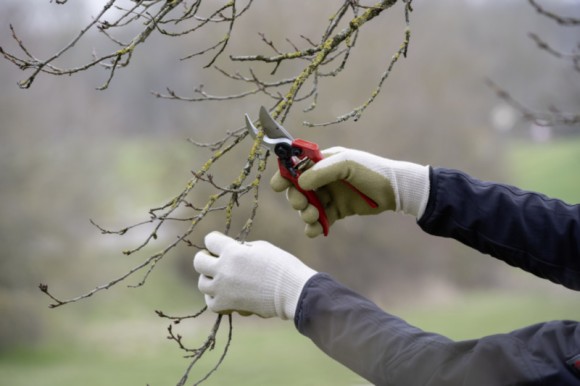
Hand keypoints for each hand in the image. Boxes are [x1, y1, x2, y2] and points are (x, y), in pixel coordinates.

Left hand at [193, 231, 316, 319]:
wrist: (292, 291)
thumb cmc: (281, 265)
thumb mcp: (261, 247)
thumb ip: (241, 248)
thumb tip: (231, 252)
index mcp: (232, 251)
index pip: (210, 240)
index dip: (215, 240)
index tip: (220, 243)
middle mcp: (223, 270)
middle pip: (199, 262)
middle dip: (206, 258)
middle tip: (214, 260)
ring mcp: (223, 289)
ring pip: (202, 283)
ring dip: (209, 279)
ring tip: (221, 278)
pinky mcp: (228, 305)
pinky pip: (210, 302)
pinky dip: (215, 297)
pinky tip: (224, 293)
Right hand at [270, 146, 429, 237]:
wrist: (396, 191)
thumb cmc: (372, 171)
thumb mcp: (347, 164)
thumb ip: (322, 171)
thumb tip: (300, 181)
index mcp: (323, 162)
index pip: (296, 166)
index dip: (285, 175)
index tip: (278, 186)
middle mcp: (323, 178)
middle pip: (297, 189)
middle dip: (296, 198)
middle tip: (303, 204)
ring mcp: (329, 196)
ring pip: (307, 207)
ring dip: (305, 213)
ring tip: (313, 217)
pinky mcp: (336, 212)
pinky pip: (319, 220)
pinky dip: (314, 227)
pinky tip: (315, 230)